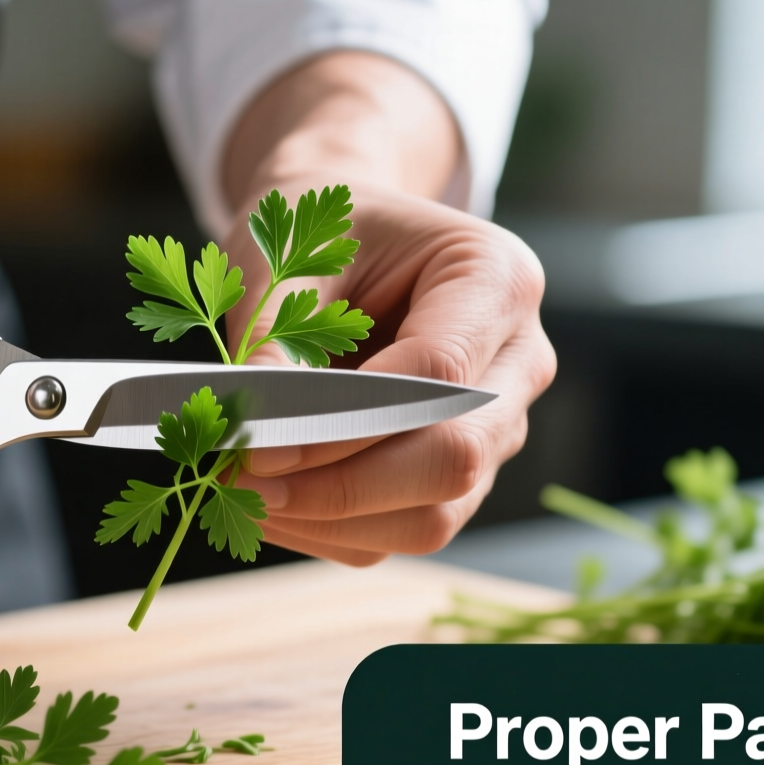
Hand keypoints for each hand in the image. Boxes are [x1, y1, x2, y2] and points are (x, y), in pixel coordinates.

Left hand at [218, 52, 553, 565]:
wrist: (351, 240)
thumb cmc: (321, 233)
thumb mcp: (286, 257)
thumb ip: (274, 336)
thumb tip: (254, 433)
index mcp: (496, 278)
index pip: (436, 374)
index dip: (343, 422)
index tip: (256, 443)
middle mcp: (520, 359)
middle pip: (453, 458)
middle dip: (340, 486)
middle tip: (243, 482)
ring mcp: (501, 426)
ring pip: (434, 515)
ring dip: (331, 521)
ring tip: (243, 497)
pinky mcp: (467, 474)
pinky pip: (408, 529)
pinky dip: (334, 531)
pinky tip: (270, 504)